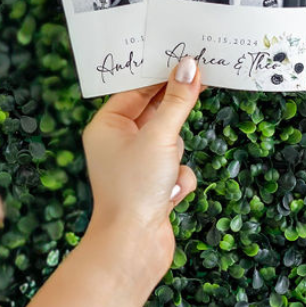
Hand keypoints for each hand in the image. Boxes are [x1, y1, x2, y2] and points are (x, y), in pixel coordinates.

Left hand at [82, 57, 200, 280]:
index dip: (162, 75)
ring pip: (171, 142)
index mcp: (106, 127)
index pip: (137, 90)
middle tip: (199, 85)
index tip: (187, 60)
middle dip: (172, 119)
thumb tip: (189, 67)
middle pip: (156, 114)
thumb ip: (178, 101)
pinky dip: (179, 179)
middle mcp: (117, 144)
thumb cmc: (136, 189)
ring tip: (165, 174)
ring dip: (176, 156)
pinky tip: (169, 195)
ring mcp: (136, 167)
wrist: (133, 246)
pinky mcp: (152, 186)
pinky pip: (177, 168)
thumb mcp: (160, 136)